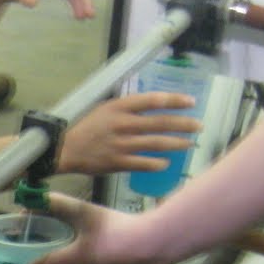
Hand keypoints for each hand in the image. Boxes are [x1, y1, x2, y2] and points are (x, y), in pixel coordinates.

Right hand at [27, 193, 178, 263]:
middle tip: (15, 250)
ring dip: (51, 256)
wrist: (155, 247)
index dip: (28, 208)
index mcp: (75, 212)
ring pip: (64, 246)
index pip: (45, 202)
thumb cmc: (119, 240)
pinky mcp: (100, 255)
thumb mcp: (82, 253)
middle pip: (52, 225)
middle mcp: (81, 222)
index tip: (12, 222)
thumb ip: (55, 262)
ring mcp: (91, 239)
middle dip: (35, 237)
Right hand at [58, 92, 200, 175]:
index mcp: (120, 107)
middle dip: (184, 124)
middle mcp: (123, 124)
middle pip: (161, 122)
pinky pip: (143, 163)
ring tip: (189, 144)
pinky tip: (166, 164)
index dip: (175, 101)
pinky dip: (157, 163)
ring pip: (156, 143)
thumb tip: (152, 107)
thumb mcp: (105, 109)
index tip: (191, 102)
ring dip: (176, 143)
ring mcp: (122, 144)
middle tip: (199, 126)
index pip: (154, 100)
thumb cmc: (86, 127)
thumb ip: (127, 108)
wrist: (64, 149)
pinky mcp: (118, 162)